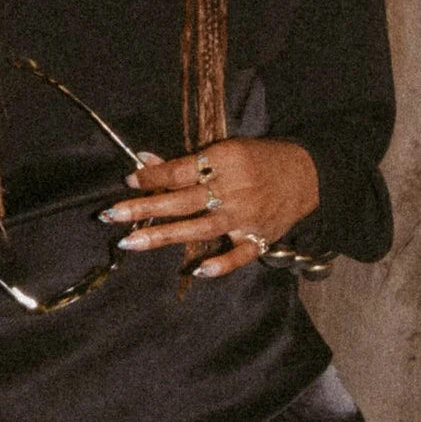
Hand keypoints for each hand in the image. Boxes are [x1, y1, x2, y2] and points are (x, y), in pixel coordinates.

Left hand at [103, 137, 322, 280]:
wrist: (309, 174)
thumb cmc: (259, 159)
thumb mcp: (224, 150)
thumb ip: (184, 162)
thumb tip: (142, 160)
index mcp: (225, 161)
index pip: (181, 171)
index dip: (153, 177)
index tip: (129, 181)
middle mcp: (234, 189)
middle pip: (183, 201)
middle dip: (144, 208)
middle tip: (111, 215)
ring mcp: (247, 217)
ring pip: (201, 228)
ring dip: (164, 236)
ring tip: (131, 242)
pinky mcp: (261, 237)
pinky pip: (240, 255)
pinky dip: (222, 264)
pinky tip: (198, 271)